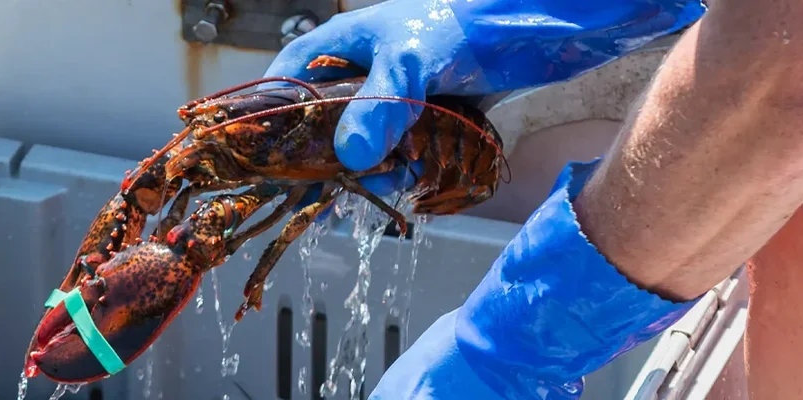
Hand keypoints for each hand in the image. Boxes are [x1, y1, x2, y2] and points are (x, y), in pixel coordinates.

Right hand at [264, 0, 701, 198]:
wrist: (530, 28)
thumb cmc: (460, 26)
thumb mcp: (410, 63)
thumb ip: (380, 107)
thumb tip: (350, 159)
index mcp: (340, 46)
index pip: (286, 83)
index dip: (274, 122)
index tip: (273, 163)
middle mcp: (362, 72)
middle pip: (325, 125)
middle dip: (332, 161)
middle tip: (339, 191)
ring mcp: (396, 95)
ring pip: (367, 144)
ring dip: (375, 170)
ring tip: (391, 183)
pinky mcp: (428, 115)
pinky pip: (404, 150)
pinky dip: (408, 167)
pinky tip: (417, 178)